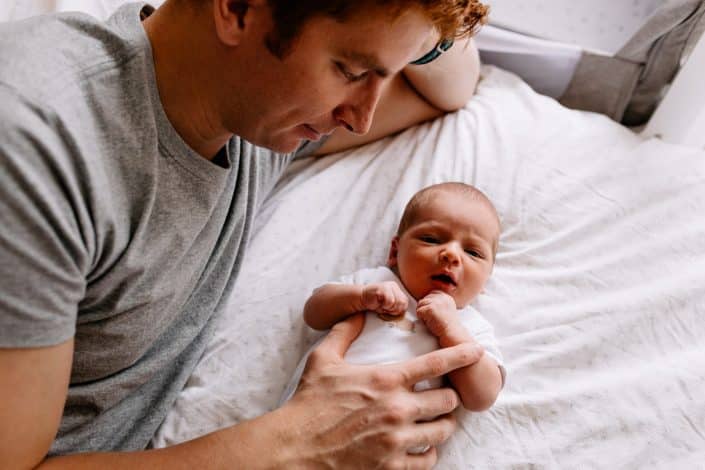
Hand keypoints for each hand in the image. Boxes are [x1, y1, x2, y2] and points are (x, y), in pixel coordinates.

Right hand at [285, 314, 483, 468]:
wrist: (296, 447)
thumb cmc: (309, 402)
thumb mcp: (324, 359)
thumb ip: (345, 331)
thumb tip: (359, 311)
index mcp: (386, 379)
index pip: (436, 363)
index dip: (461, 354)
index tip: (476, 351)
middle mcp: (398, 408)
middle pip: (447, 399)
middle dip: (449, 396)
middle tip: (443, 395)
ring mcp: (397, 440)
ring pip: (443, 430)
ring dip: (443, 424)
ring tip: (438, 420)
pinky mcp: (392, 466)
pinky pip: (428, 460)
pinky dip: (430, 452)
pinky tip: (423, 447)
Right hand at [361, 281, 407, 316]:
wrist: (362, 298)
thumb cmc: (376, 303)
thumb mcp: (390, 305)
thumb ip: (398, 305)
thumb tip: (404, 310)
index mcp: (397, 289)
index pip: (405, 302)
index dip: (398, 310)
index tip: (389, 310)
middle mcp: (394, 286)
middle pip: (402, 302)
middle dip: (394, 309)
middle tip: (385, 308)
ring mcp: (388, 286)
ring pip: (396, 302)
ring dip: (388, 307)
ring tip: (381, 305)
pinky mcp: (382, 288)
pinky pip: (389, 301)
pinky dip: (384, 306)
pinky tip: (378, 303)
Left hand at [416, 290, 463, 340]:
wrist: (452, 333)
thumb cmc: (448, 325)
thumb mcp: (446, 309)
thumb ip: (439, 303)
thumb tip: (425, 301)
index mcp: (446, 297)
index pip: (432, 293)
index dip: (429, 303)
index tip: (433, 313)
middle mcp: (442, 297)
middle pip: (424, 299)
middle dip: (425, 309)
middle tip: (433, 318)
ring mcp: (436, 302)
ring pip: (420, 305)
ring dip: (423, 314)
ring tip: (431, 320)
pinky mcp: (431, 308)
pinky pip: (419, 312)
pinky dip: (422, 319)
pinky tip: (430, 323)